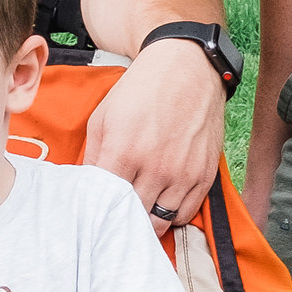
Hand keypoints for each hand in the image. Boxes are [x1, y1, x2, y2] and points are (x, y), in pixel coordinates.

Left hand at [84, 37, 228, 225]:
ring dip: (147, 219)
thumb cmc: (141, 91)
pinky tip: (162, 198)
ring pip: (159, 222)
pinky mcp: (204, 175)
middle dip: (121, 216)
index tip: (96, 208)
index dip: (97, 209)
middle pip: (132, 217)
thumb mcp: (103, 117)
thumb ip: (93, 156)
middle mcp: (155, 167)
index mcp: (124, 151)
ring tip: (140, 205)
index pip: (104, 202)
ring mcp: (182, 174)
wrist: (186, 68)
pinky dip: (171, 213)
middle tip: (116, 211)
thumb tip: (87, 187)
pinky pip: (184, 214)